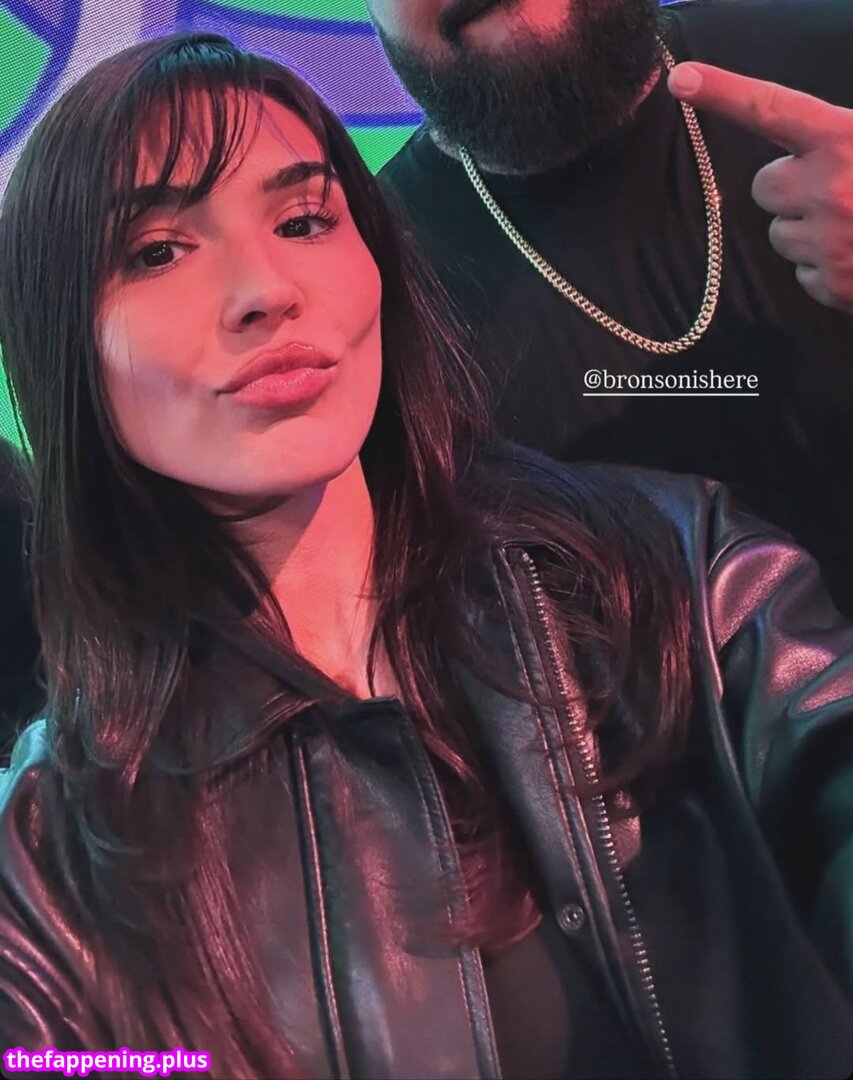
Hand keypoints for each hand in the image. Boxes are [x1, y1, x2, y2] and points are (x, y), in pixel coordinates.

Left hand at [668, 62, 852, 315]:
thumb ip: (840, 138)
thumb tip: (809, 135)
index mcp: (845, 139)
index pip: (771, 108)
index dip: (724, 91)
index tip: (683, 80)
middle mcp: (828, 187)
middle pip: (764, 186)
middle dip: (788, 187)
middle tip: (836, 189)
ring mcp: (826, 240)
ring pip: (778, 233)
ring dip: (806, 229)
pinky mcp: (829, 283)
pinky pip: (802, 272)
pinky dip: (825, 268)